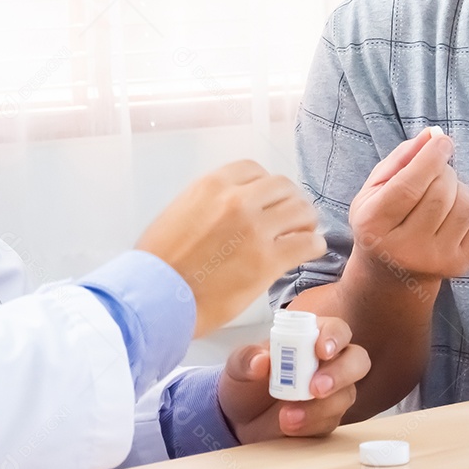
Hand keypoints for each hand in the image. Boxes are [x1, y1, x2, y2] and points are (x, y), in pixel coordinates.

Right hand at [136, 160, 326, 337]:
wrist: (154, 298)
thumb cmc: (159, 265)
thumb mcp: (177, 213)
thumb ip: (207, 203)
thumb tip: (228, 208)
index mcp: (211, 186)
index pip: (254, 170)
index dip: (266, 185)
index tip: (269, 198)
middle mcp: (236, 200)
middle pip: (283, 187)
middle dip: (290, 201)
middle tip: (293, 217)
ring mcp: (254, 230)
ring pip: (301, 211)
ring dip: (306, 221)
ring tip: (304, 233)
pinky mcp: (266, 261)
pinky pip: (306, 244)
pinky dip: (314, 245)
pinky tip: (311, 250)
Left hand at [218, 317, 370, 442]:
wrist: (240, 418)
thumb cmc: (248, 381)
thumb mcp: (238, 366)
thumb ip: (247, 358)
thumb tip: (260, 360)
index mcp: (311, 338)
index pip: (336, 330)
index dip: (334, 337)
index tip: (323, 350)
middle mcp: (329, 363)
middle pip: (357, 361)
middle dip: (341, 373)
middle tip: (316, 387)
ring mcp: (332, 393)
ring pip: (346, 395)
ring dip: (320, 407)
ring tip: (287, 416)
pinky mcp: (327, 419)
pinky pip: (330, 422)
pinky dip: (311, 425)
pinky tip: (290, 426)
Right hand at [348, 128, 468, 278]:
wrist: (392, 274)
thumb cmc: (382, 221)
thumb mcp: (375, 189)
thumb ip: (401, 159)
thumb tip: (433, 135)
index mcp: (374, 226)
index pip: (409, 187)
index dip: (430, 158)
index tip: (442, 141)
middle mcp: (404, 249)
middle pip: (439, 193)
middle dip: (442, 170)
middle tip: (434, 170)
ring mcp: (435, 261)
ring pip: (464, 205)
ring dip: (458, 188)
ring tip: (441, 193)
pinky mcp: (461, 266)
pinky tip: (452, 213)